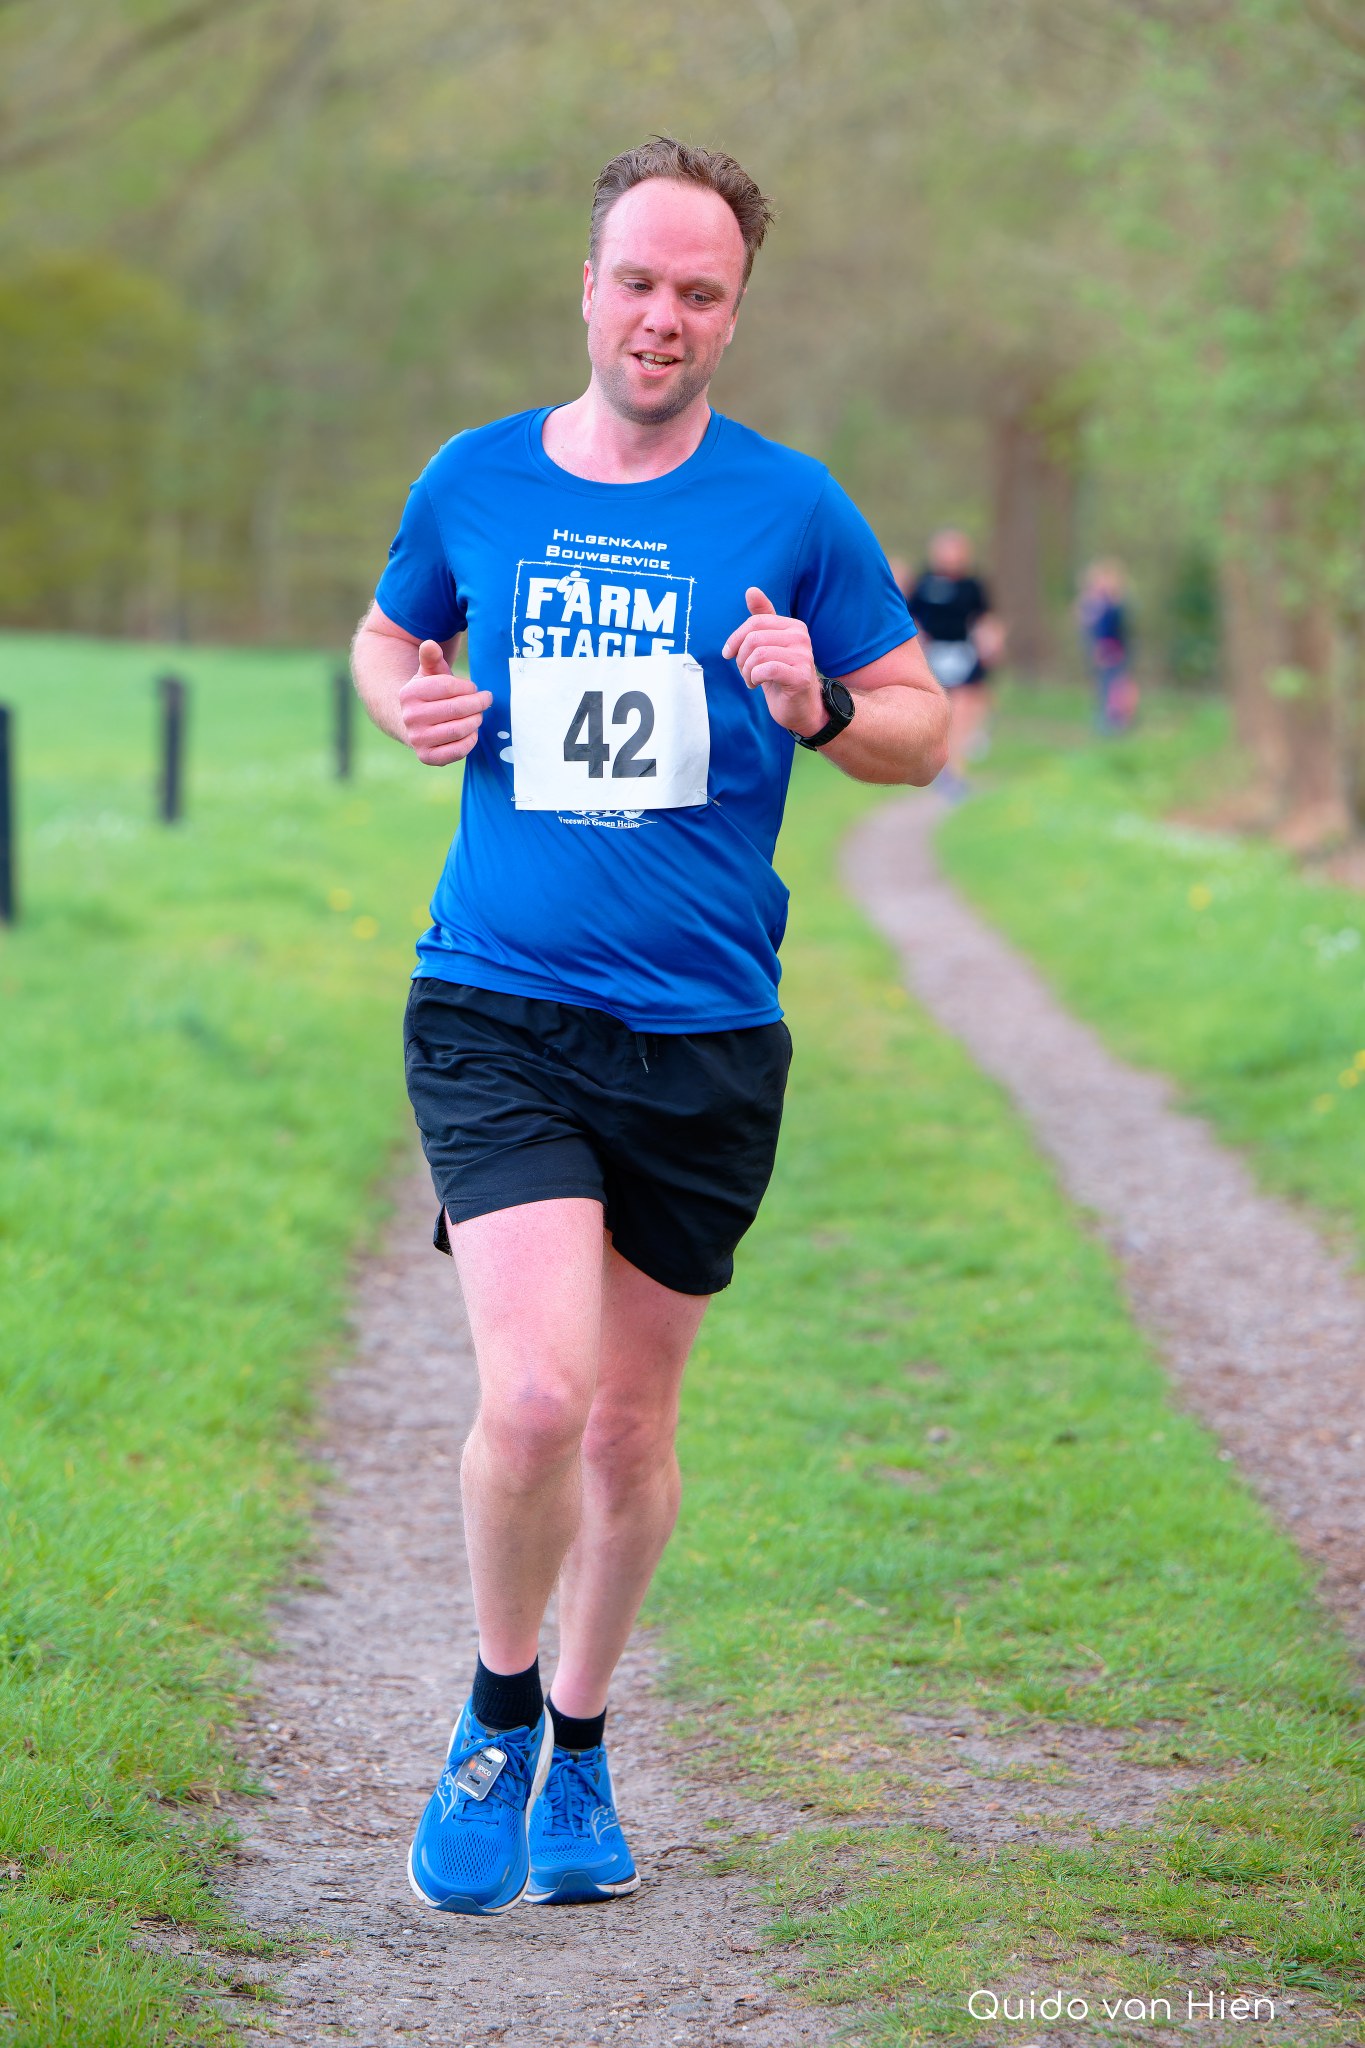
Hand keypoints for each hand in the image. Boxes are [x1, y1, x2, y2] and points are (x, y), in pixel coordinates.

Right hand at [398, 640, 491, 764]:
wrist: (411, 723)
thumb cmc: (428, 694)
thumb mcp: (427, 673)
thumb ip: (431, 658)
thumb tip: (430, 644)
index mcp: (410, 693)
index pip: (449, 687)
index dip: (468, 687)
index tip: (474, 688)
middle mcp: (410, 717)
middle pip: (457, 708)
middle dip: (478, 703)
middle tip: (486, 700)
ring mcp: (417, 739)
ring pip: (459, 729)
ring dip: (476, 721)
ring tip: (479, 715)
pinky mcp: (427, 757)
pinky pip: (458, 750)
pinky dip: (470, 741)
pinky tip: (472, 732)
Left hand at [721, 588, 825, 738]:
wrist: (801, 707)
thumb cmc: (781, 676)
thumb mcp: (768, 645)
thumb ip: (762, 618)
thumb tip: (751, 590)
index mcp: (793, 626)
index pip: (755, 622)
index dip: (735, 638)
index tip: (728, 654)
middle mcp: (801, 637)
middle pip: (754, 638)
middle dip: (741, 658)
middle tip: (745, 672)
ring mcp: (803, 656)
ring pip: (758, 655)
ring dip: (746, 671)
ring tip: (751, 680)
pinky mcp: (800, 676)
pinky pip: (766, 669)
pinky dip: (755, 678)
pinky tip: (758, 684)